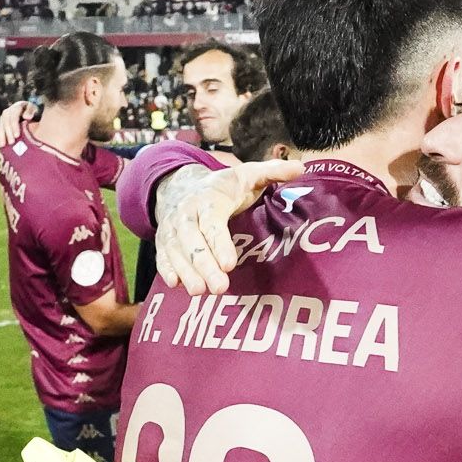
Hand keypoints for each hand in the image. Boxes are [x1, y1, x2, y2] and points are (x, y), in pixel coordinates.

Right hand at [0, 100, 33, 147]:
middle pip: (6, 122)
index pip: (14, 117)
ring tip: (2, 146)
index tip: (17, 136)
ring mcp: (4, 117)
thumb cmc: (36, 112)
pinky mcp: (3, 123)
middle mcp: (9, 111)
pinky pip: (0, 131)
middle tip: (11, 142)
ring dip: (1, 136)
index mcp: (17, 107)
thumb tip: (26, 117)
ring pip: (1, 126)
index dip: (14, 126)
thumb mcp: (35, 110)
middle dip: (8, 133)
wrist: (31, 113)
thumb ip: (31, 112)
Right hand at [159, 158, 306, 295]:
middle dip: (205, 265)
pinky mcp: (164, 241)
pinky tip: (175, 284)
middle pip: (193, 241)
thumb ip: (272, 172)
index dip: (220, 243)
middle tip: (219, 288)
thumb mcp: (246, 175)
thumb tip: (299, 168)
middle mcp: (186, 214)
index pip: (212, 222)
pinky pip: (162, 256)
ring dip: (187, 272)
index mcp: (208, 198)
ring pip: (177, 251)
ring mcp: (172, 229)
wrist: (178, 185)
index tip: (230, 264)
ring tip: (199, 292)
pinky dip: (167, 269)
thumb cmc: (221, 187)